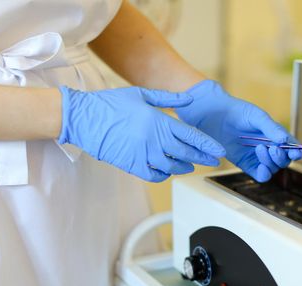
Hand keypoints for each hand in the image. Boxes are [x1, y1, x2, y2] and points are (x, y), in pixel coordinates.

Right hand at [58, 86, 225, 181]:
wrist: (83, 119)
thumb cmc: (110, 104)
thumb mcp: (141, 94)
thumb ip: (169, 98)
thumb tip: (190, 99)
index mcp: (158, 121)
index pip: (191, 136)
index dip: (208, 145)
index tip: (219, 151)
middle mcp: (153, 140)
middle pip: (186, 153)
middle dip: (203, 158)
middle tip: (214, 161)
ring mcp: (142, 155)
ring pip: (172, 167)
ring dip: (184, 167)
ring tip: (190, 165)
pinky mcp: (131, 165)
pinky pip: (154, 175)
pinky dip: (164, 174)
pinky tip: (167, 171)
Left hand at [175, 80, 301, 181]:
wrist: (215, 116)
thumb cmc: (238, 112)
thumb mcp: (257, 116)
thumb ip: (271, 128)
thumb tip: (285, 140)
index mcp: (275, 135)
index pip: (291, 146)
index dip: (296, 151)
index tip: (297, 153)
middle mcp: (269, 148)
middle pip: (283, 160)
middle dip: (281, 156)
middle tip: (273, 148)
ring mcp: (258, 158)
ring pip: (273, 168)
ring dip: (271, 162)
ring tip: (261, 148)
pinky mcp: (246, 164)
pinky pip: (260, 175)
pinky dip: (264, 174)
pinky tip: (261, 168)